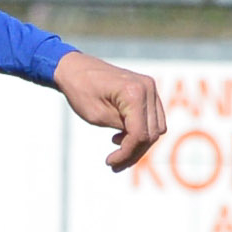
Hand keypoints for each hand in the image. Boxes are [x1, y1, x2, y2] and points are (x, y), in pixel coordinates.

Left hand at [51, 51, 166, 171]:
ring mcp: (150, 87)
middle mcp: (147, 88)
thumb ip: (123, 131)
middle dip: (134, 152)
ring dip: (139, 143)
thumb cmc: (81, 90)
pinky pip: (153, 118)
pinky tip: (121, 136)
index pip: (140, 134)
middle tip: (114, 164)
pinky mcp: (148, 89)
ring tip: (117, 150)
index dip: (127, 153)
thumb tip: (137, 145)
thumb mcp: (98, 117)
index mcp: (134, 94)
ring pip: (156, 128)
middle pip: (152, 133)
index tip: (110, 163)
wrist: (74, 68)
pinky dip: (141, 131)